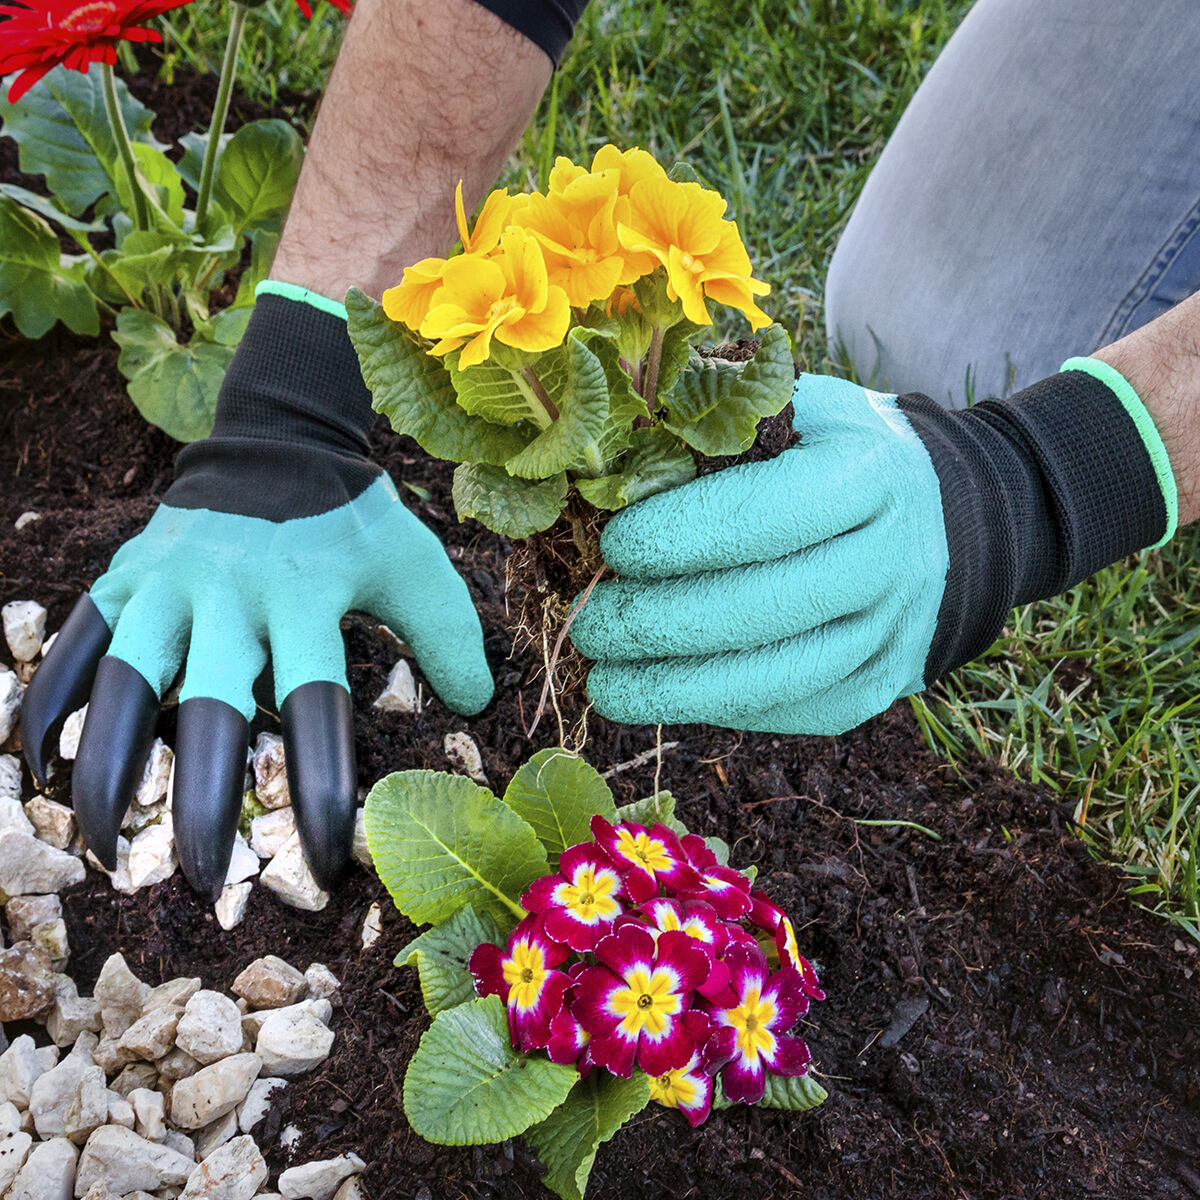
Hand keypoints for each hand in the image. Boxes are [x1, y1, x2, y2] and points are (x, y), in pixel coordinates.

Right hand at [22, 290, 492, 896]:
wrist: (277, 440)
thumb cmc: (355, 520)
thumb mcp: (416, 565)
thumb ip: (449, 634)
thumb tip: (477, 707)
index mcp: (305, 599)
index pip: (315, 709)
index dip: (321, 792)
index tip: (329, 865)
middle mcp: (228, 596)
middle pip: (209, 713)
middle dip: (204, 805)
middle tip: (208, 880)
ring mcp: (165, 585)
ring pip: (123, 687)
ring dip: (108, 771)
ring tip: (103, 848)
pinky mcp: (123, 577)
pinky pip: (74, 648)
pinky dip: (51, 707)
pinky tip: (42, 771)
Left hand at [570, 362, 1174, 733]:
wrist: (929, 515)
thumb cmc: (827, 452)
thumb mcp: (789, 410)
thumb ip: (715, 426)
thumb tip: (604, 466)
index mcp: (870, 473)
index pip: (766, 516)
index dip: (680, 536)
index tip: (612, 547)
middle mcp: (894, 560)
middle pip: (764, 609)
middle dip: (660, 624)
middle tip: (589, 625)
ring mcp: (892, 633)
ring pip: (777, 678)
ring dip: (676, 689)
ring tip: (604, 683)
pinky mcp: (877, 688)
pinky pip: (790, 711)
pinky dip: (716, 709)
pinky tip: (660, 695)